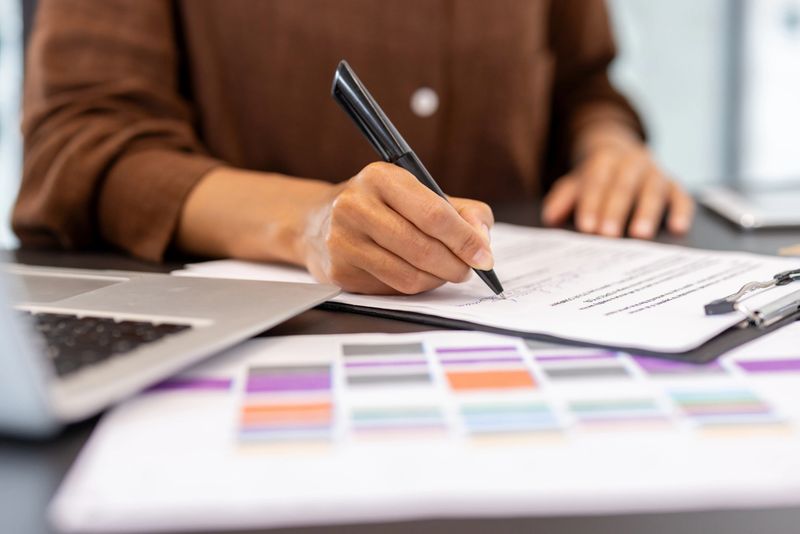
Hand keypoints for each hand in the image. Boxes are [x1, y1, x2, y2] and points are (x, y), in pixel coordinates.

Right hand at [303, 162, 494, 293]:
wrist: (318, 221)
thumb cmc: (381, 205)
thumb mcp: (419, 192)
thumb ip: (461, 211)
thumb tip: (482, 240)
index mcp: (380, 177)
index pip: (433, 214)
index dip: (465, 239)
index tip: (484, 257)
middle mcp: (355, 206)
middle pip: (422, 248)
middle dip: (455, 265)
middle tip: (468, 270)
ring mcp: (343, 241)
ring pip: (409, 275)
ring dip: (437, 279)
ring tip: (444, 271)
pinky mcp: (339, 272)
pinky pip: (392, 289)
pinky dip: (414, 286)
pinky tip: (416, 273)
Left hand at [541, 137, 693, 238]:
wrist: (622, 151)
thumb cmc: (597, 175)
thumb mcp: (575, 182)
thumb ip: (563, 198)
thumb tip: (550, 217)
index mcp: (606, 158)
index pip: (597, 181)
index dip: (591, 203)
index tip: (586, 226)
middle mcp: (633, 162)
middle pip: (623, 185)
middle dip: (615, 210)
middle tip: (607, 235)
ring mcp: (655, 172)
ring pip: (653, 189)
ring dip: (647, 212)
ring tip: (640, 235)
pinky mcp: (674, 184)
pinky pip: (681, 196)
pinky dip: (682, 211)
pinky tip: (678, 228)